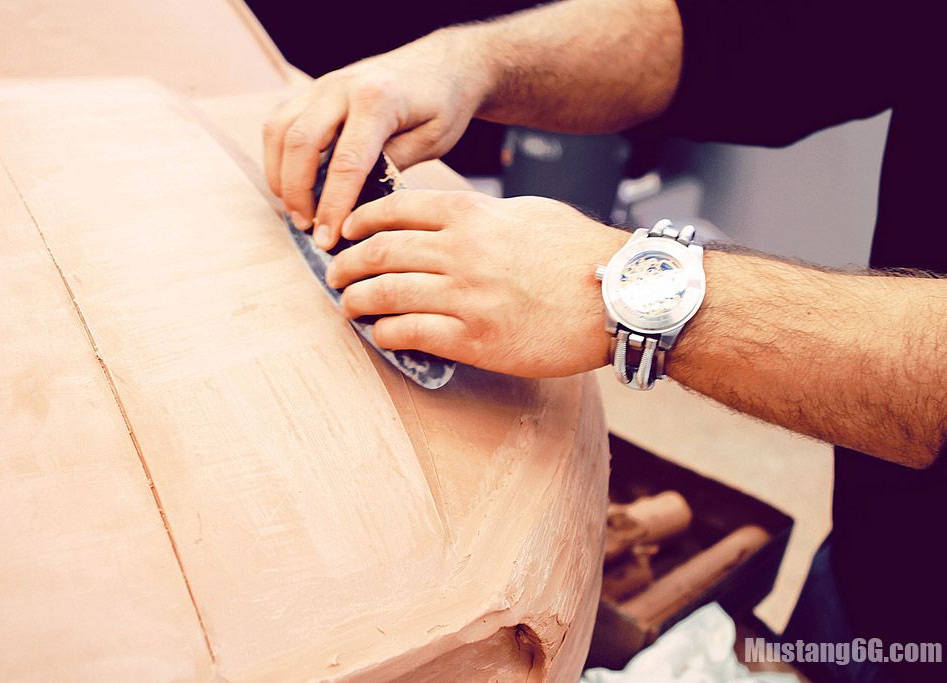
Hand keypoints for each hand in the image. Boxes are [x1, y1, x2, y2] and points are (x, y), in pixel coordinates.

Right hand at [263, 28, 490, 249]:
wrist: (443, 63)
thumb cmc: (442, 104)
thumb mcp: (432, 140)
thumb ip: (392, 167)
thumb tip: (356, 205)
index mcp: (378, 99)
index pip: (345, 162)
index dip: (332, 206)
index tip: (327, 239)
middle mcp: (343, 87)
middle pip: (300, 143)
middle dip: (298, 193)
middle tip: (308, 229)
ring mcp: (323, 86)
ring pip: (280, 131)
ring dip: (281, 177)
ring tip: (297, 212)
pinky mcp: (314, 92)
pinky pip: (281, 124)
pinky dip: (279, 159)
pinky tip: (292, 187)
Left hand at [325, 190, 624, 377]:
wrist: (618, 298)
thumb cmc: (576, 252)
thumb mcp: (525, 213)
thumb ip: (478, 214)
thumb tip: (442, 221)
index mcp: (471, 214)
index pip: (394, 209)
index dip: (360, 221)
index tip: (346, 232)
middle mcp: (461, 251)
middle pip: (379, 252)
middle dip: (346, 264)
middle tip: (334, 275)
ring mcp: (465, 297)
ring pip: (384, 294)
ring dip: (356, 301)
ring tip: (348, 306)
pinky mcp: (475, 340)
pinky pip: (409, 334)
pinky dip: (386, 334)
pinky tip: (382, 334)